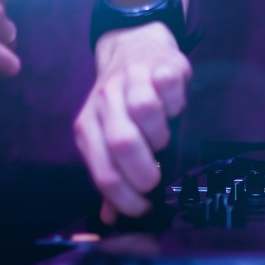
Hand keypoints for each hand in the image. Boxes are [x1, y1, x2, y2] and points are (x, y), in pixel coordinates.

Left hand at [74, 23, 191, 221]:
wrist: (131, 46)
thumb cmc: (122, 102)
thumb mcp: (107, 136)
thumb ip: (111, 174)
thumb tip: (112, 218)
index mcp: (88, 126)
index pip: (103, 172)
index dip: (126, 197)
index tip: (143, 208)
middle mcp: (105, 102)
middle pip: (121, 142)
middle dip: (143, 170)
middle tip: (155, 180)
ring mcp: (131, 80)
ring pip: (145, 110)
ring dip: (160, 134)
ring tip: (163, 140)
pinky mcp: (159, 65)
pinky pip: (169, 85)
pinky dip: (176, 103)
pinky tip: (175, 109)